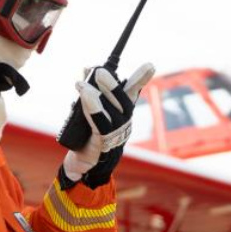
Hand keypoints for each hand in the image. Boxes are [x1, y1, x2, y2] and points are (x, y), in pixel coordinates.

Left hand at [61, 63, 154, 187]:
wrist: (81, 165)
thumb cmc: (86, 136)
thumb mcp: (87, 111)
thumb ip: (89, 91)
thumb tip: (86, 69)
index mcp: (122, 114)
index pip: (132, 93)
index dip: (140, 79)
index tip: (150, 65)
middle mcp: (123, 124)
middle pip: (123, 102)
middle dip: (113, 85)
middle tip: (100, 71)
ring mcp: (115, 135)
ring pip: (111, 112)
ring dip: (97, 96)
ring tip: (83, 85)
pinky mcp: (104, 144)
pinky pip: (99, 125)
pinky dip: (92, 110)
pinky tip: (85, 98)